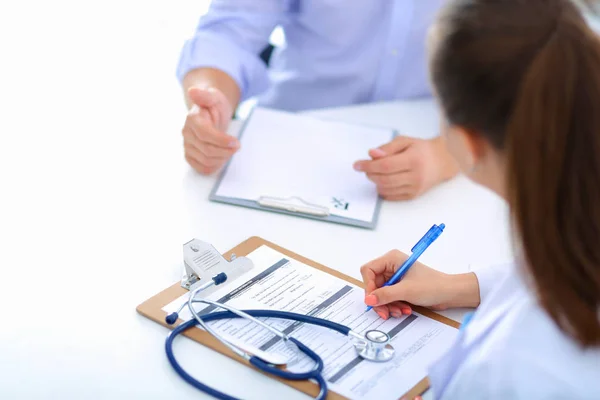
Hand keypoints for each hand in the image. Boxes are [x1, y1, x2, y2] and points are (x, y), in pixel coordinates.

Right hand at [182, 86, 239, 174]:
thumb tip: (193, 91)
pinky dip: (215, 166)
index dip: (221, 141)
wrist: (210, 114)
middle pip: (207, 150)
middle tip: (237, 146)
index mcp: (192, 119)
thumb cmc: (214, 105)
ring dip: (222, 158)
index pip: (205, 135)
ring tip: (230, 150)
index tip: (236, 142)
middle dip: (226, 151)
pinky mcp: (190, 156)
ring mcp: (187, 146)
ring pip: (206, 161)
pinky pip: (202, 168)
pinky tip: (222, 157)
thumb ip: (205, 95)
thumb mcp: (214, 96)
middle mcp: (187, 133)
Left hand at [353, 136, 457, 200]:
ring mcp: (415, 188)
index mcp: (414, 159)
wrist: (441, 162)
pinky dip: (382, 189)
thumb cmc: (421, 150)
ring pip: (386, 189)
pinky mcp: (413, 196)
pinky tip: (382, 181)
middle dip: (370, 174)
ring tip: (375, 172)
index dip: (368, 165)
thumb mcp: (405, 141)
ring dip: (375, 181)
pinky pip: (391, 196)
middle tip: (365, 168)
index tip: (356, 164)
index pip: (385, 166)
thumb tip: (371, 154)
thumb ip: (388, 147)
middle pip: (384, 179)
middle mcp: (415, 176)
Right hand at [360, 250, 479, 319]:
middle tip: (385, 312)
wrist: (450, 293)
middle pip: (373, 284)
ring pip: (380, 293)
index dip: (369, 286)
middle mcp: (391, 266)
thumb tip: (368, 300)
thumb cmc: (432, 286)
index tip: (374, 300)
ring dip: (388, 305)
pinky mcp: (400, 286)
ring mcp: (395, 277)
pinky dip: (394, 305)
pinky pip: (389, 297)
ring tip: (399, 311)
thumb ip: (385, 295)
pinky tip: (404, 309)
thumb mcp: (406, 291)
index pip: (368, 270)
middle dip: (380, 300)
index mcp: (391, 259)